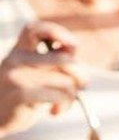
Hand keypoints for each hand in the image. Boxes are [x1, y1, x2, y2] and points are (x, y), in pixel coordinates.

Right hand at [0, 21, 84, 135]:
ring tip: (62, 104)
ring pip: (65, 82)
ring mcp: (17, 76)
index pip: (34, 29)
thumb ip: (53, 65)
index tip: (71, 46)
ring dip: (71, 97)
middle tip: (79, 87)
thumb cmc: (21, 98)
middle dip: (80, 76)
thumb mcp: (34, 75)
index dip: (57, 32)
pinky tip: (54, 111)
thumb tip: (76, 61)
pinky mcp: (20, 94)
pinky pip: (57, 96)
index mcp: (20, 50)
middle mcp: (17, 59)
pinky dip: (63, 105)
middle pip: (65, 59)